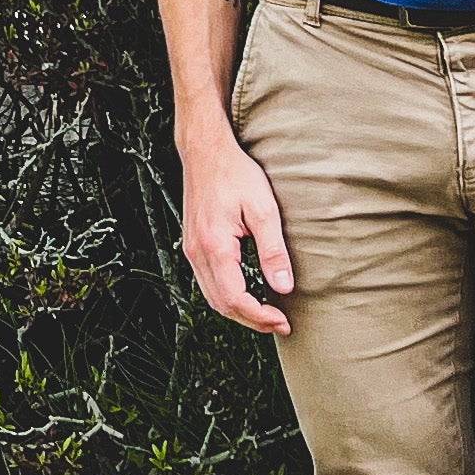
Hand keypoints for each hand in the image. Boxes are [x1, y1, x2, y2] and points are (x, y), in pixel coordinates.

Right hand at [176, 130, 294, 334]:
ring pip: (212, 296)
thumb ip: (273, 251)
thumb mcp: (264, 209)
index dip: (260, 317)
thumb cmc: (235, 173)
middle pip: (221, 304)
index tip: (283, 321)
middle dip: (251, 320)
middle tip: (280, 324)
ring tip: (267, 314)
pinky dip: (227, 296)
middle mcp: (196, 252)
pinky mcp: (192, 245)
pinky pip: (207, 282)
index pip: (235, 299)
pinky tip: (247, 294)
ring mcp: (191, 249)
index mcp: (214, 246)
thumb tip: (283, 288)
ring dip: (239, 311)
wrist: (205, 150)